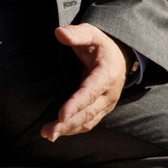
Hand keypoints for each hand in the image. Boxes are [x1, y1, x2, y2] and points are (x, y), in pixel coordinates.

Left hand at [41, 24, 128, 140]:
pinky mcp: (101, 109)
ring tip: (48, 135)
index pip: (90, 93)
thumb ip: (77, 34)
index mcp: (106, 75)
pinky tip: (57, 132)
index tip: (61, 115)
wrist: (120, 57)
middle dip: (69, 124)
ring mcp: (106, 104)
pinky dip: (73, 129)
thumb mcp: (91, 33)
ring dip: (69, 130)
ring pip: (88, 121)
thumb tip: (59, 33)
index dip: (76, 105)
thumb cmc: (101, 44)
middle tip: (49, 132)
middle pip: (88, 112)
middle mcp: (109, 94)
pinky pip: (88, 122)